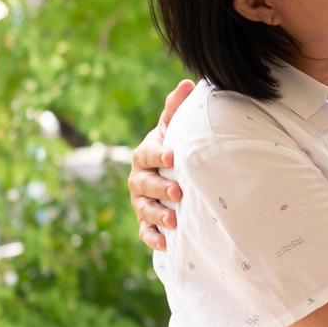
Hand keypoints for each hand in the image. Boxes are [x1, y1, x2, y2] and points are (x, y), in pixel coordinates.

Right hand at [127, 80, 193, 250]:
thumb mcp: (173, 131)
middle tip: (178, 191)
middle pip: (144, 184)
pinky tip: (165, 243)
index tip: (172, 155)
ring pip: (144, 209)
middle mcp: (139, 179)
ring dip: (158, 214)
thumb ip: (176, 111)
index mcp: (145, 155)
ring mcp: (141, 202)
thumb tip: (188, 82)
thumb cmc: (173, 149)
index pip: (147, 154)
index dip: (158, 154)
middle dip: (160, 188)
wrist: (169, 176)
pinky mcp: (146, 222)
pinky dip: (153, 238)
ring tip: (174, 219)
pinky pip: (145, 232)